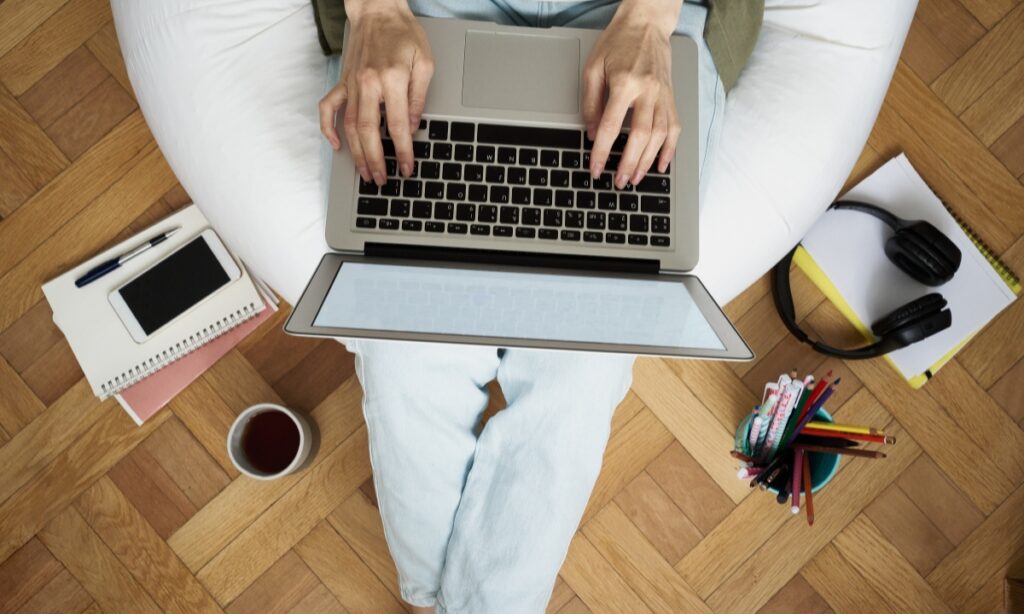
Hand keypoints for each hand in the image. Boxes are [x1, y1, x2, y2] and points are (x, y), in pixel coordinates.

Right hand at [319, 0, 433, 184]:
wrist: (378, 11)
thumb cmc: (404, 34)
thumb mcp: (424, 62)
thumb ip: (418, 97)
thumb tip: (412, 127)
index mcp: (392, 79)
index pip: (397, 125)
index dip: (402, 151)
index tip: (406, 168)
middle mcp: (369, 83)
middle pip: (369, 131)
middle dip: (376, 160)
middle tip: (382, 180)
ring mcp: (352, 84)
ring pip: (349, 126)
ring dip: (356, 153)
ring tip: (364, 173)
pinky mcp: (342, 81)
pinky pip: (328, 108)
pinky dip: (328, 128)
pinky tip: (336, 145)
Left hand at [582, 0, 681, 187]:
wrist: (646, 23)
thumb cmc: (617, 43)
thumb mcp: (593, 68)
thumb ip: (591, 103)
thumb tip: (592, 133)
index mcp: (625, 83)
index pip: (612, 126)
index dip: (602, 152)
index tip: (595, 168)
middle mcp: (648, 90)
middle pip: (640, 136)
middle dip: (628, 162)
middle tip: (619, 181)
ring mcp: (663, 94)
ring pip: (660, 135)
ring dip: (648, 160)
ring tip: (635, 177)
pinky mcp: (671, 96)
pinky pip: (674, 126)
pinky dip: (669, 148)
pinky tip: (661, 164)